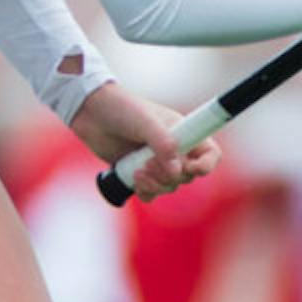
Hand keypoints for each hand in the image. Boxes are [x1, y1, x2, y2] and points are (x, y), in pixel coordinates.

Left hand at [68, 81, 221, 201]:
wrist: (91, 113)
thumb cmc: (121, 108)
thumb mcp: (144, 121)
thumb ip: (163, 143)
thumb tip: (175, 169)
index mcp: (183, 132)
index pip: (210, 154)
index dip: (206, 165)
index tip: (191, 167)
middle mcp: (174, 149)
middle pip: (188, 176)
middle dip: (170, 175)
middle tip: (149, 163)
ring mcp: (157, 162)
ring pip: (169, 186)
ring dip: (156, 184)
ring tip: (137, 171)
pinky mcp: (140, 173)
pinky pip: (152, 194)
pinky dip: (145, 191)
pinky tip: (133, 179)